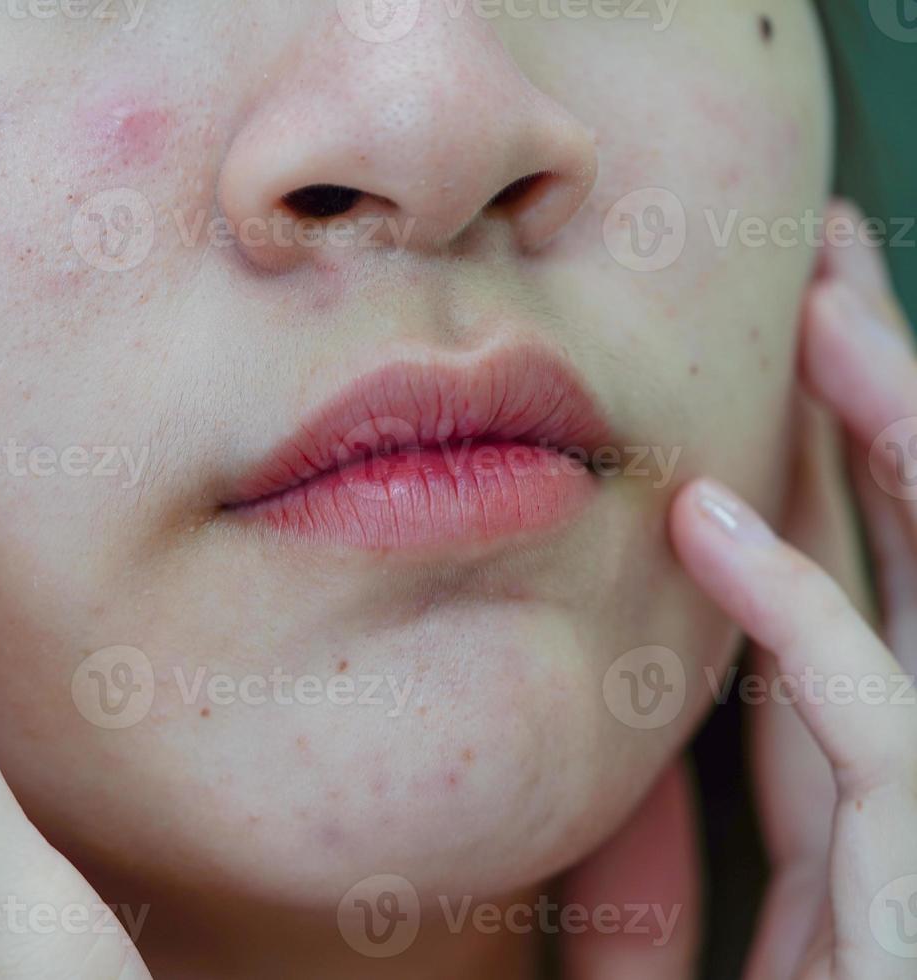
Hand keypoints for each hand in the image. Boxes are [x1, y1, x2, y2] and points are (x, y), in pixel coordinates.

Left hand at [671, 200, 916, 979]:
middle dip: (891, 420)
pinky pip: (880, 734)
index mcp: (866, 838)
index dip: (820, 503)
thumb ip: (646, 890)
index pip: (846, 634)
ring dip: (891, 450)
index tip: (764, 394)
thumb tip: (619, 765)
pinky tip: (712, 523)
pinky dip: (796, 621)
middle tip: (831, 273)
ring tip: (824, 308)